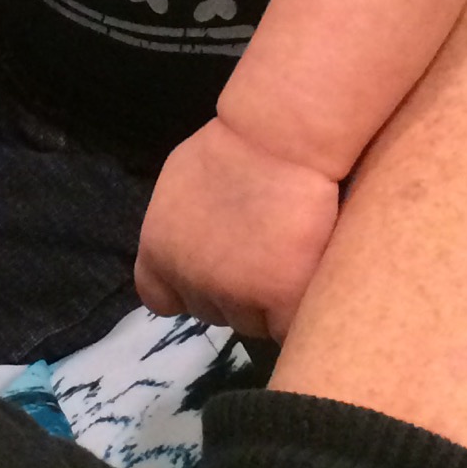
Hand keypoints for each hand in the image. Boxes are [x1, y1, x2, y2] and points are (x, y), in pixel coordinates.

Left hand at [134, 117, 340, 337]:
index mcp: (159, 251)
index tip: (212, 275)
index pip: (159, 298)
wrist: (280, 139)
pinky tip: (307, 279)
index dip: (187, 290)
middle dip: (235, 293)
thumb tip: (188, 249)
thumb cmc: (236, 146)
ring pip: (251, 322)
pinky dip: (297, 311)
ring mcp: (234, 292)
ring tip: (288, 259)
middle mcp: (190, 279)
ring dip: (268, 304)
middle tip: (263, 255)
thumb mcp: (179, 185)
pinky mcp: (280, 297)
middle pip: (212, 312)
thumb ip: (178, 229)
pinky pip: (286, 328)